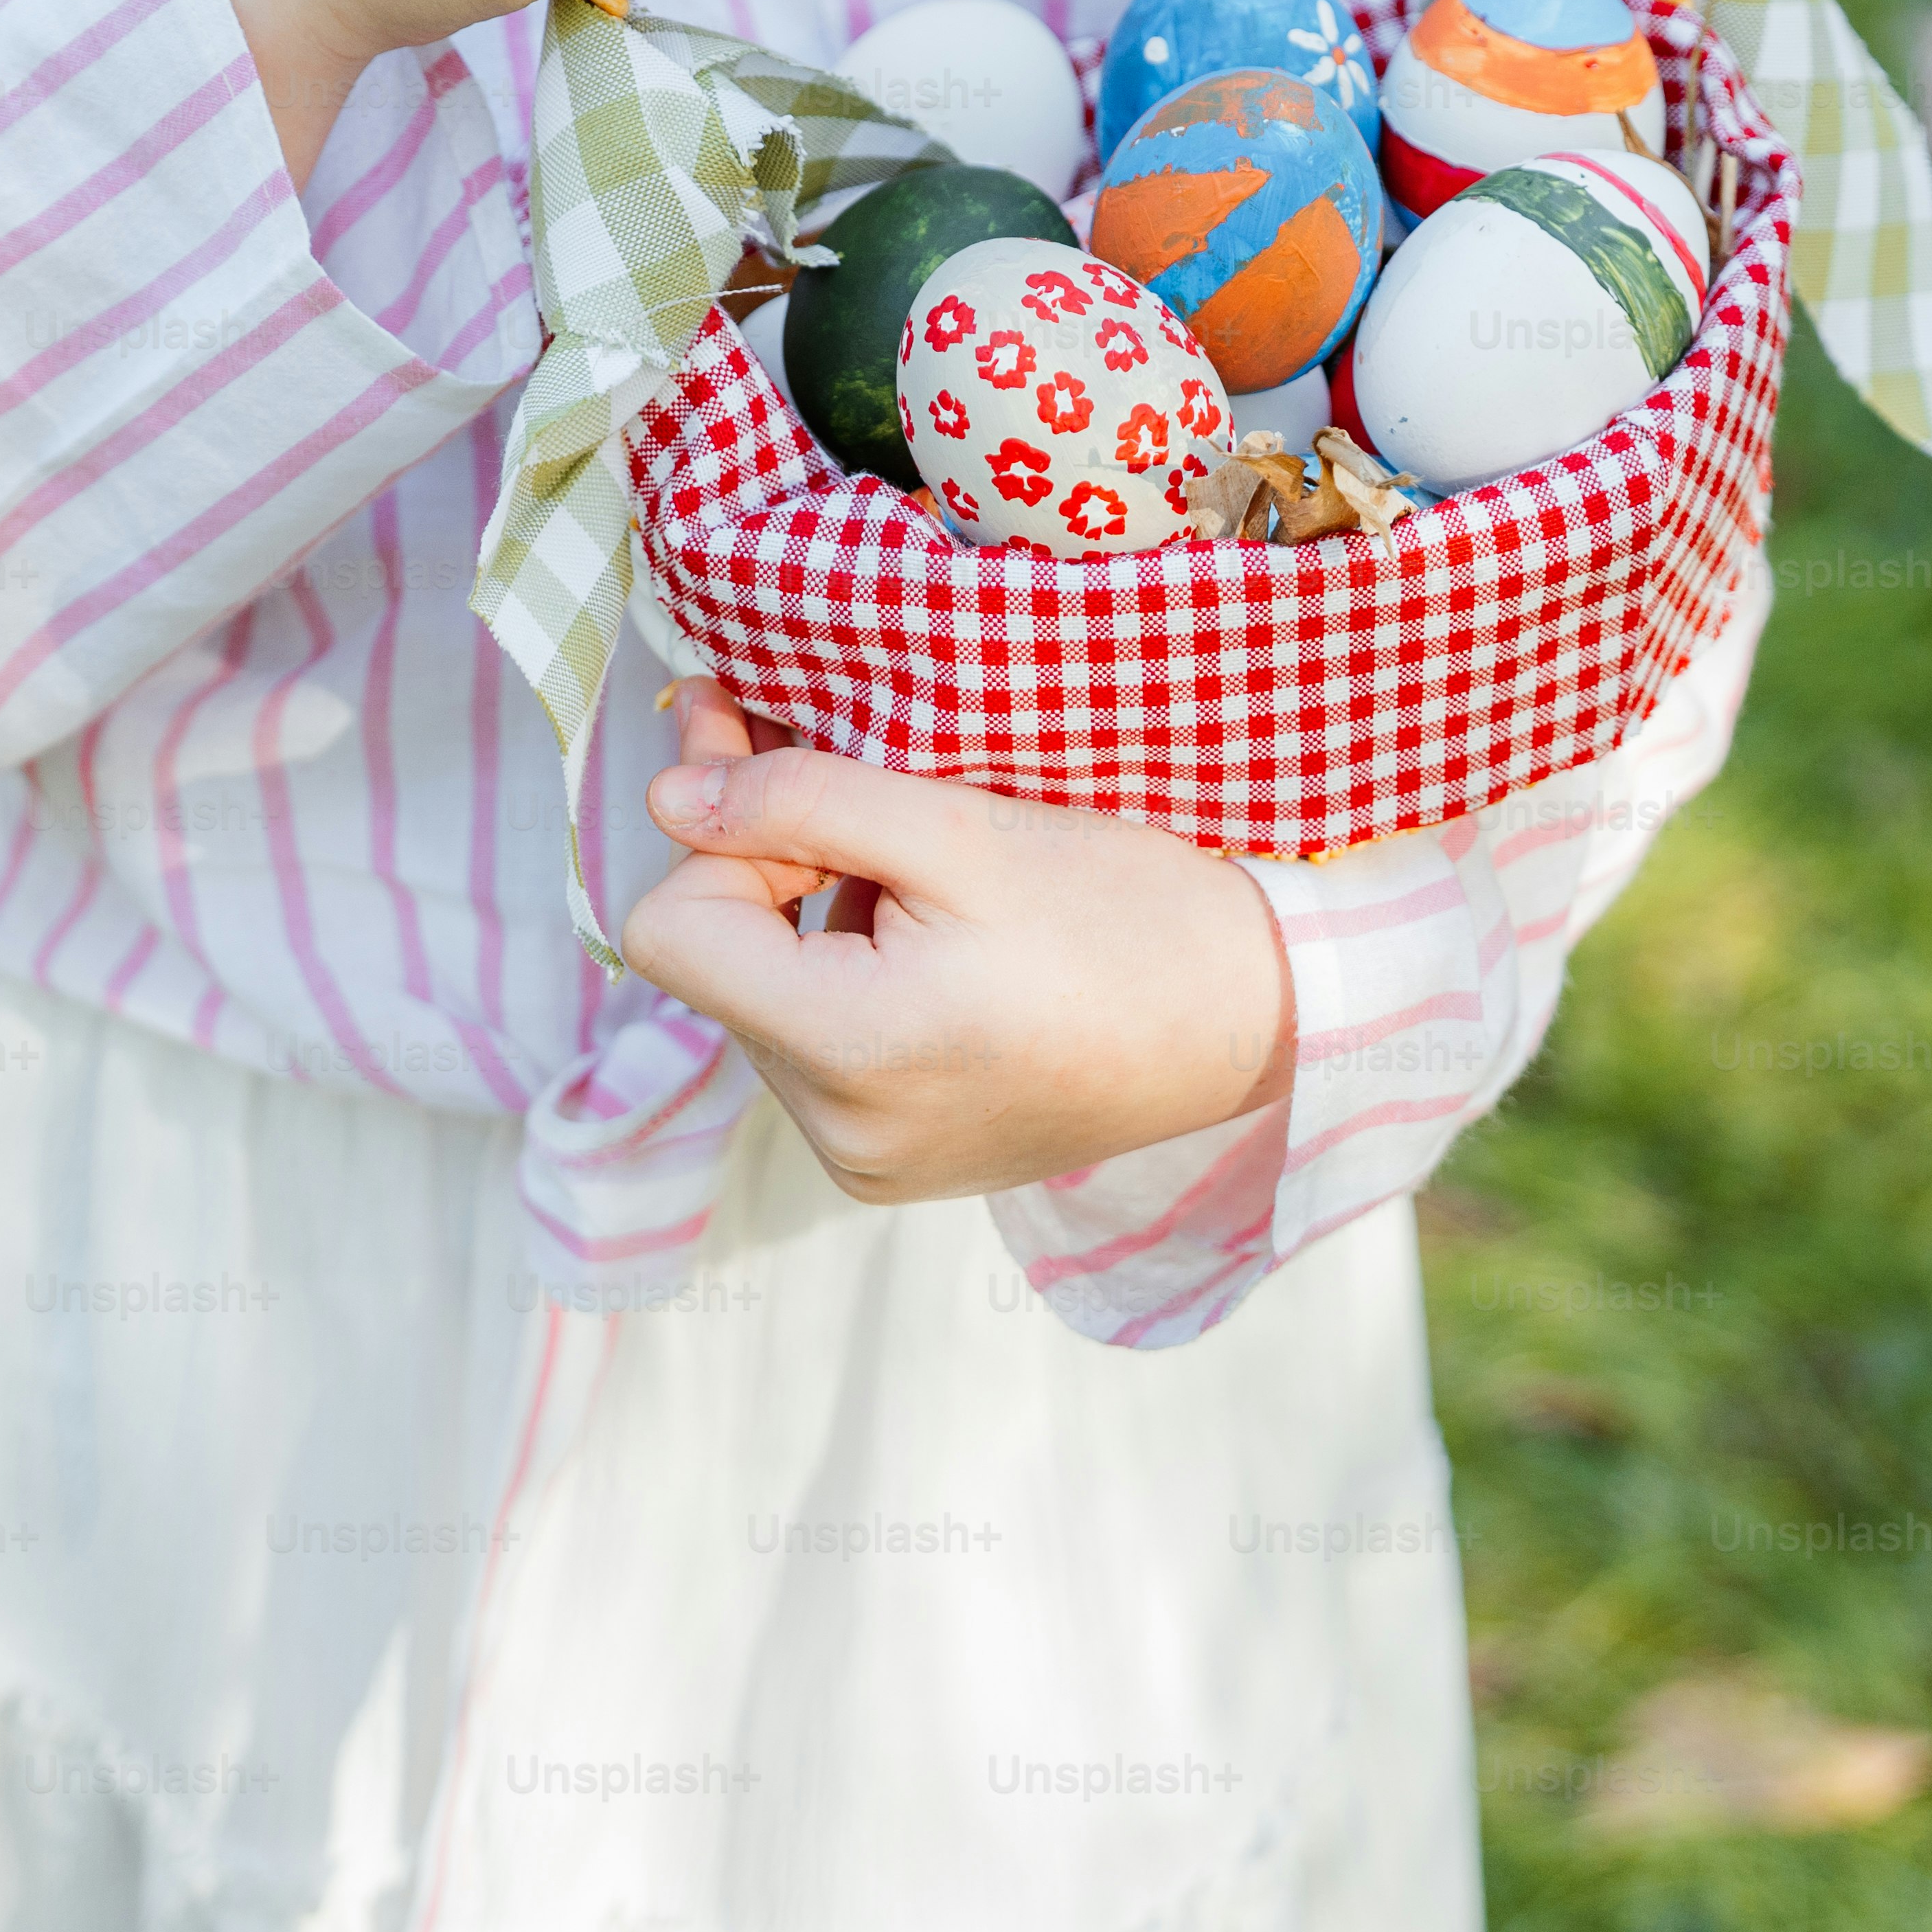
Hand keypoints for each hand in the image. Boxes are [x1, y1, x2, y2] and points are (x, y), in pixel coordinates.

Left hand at [621, 676, 1297, 1202]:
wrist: (1263, 1016)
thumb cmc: (1133, 912)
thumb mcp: (964, 826)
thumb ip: (803, 801)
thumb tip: (668, 797)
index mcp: (852, 1053)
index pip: (673, 931)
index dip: (720, 835)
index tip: (784, 764)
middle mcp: (840, 1137)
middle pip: (718, 968)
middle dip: (772, 869)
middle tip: (859, 785)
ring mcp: (868, 1165)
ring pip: (764, 1005)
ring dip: (813, 924)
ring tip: (925, 881)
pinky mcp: (898, 1168)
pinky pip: (818, 1055)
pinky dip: (851, 983)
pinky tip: (939, 947)